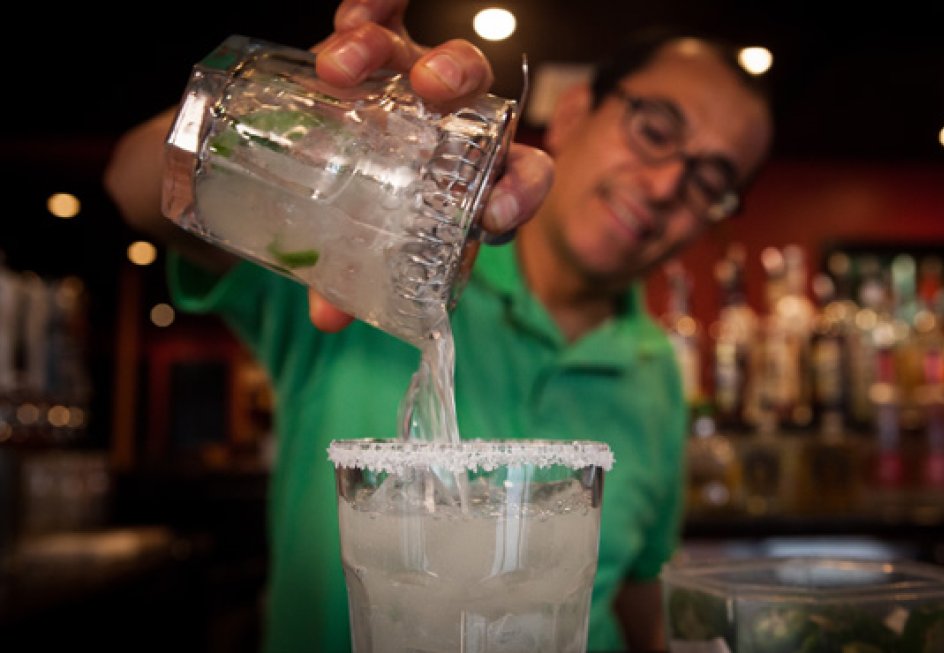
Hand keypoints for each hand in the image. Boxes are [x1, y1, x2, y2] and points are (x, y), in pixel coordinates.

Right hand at [307, 0, 552, 331]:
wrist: (325, 168)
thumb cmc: (365, 215)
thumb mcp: (365, 250)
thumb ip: (355, 279)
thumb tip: (327, 318)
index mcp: (474, 178)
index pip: (523, 177)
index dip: (520, 193)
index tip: (493, 215)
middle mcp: (456, 122)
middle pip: (481, 94)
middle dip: (464, 90)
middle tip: (430, 93)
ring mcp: (420, 81)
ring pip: (429, 50)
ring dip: (397, 48)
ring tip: (345, 63)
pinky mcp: (383, 49)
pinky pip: (385, 14)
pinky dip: (372, 6)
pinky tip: (351, 16)